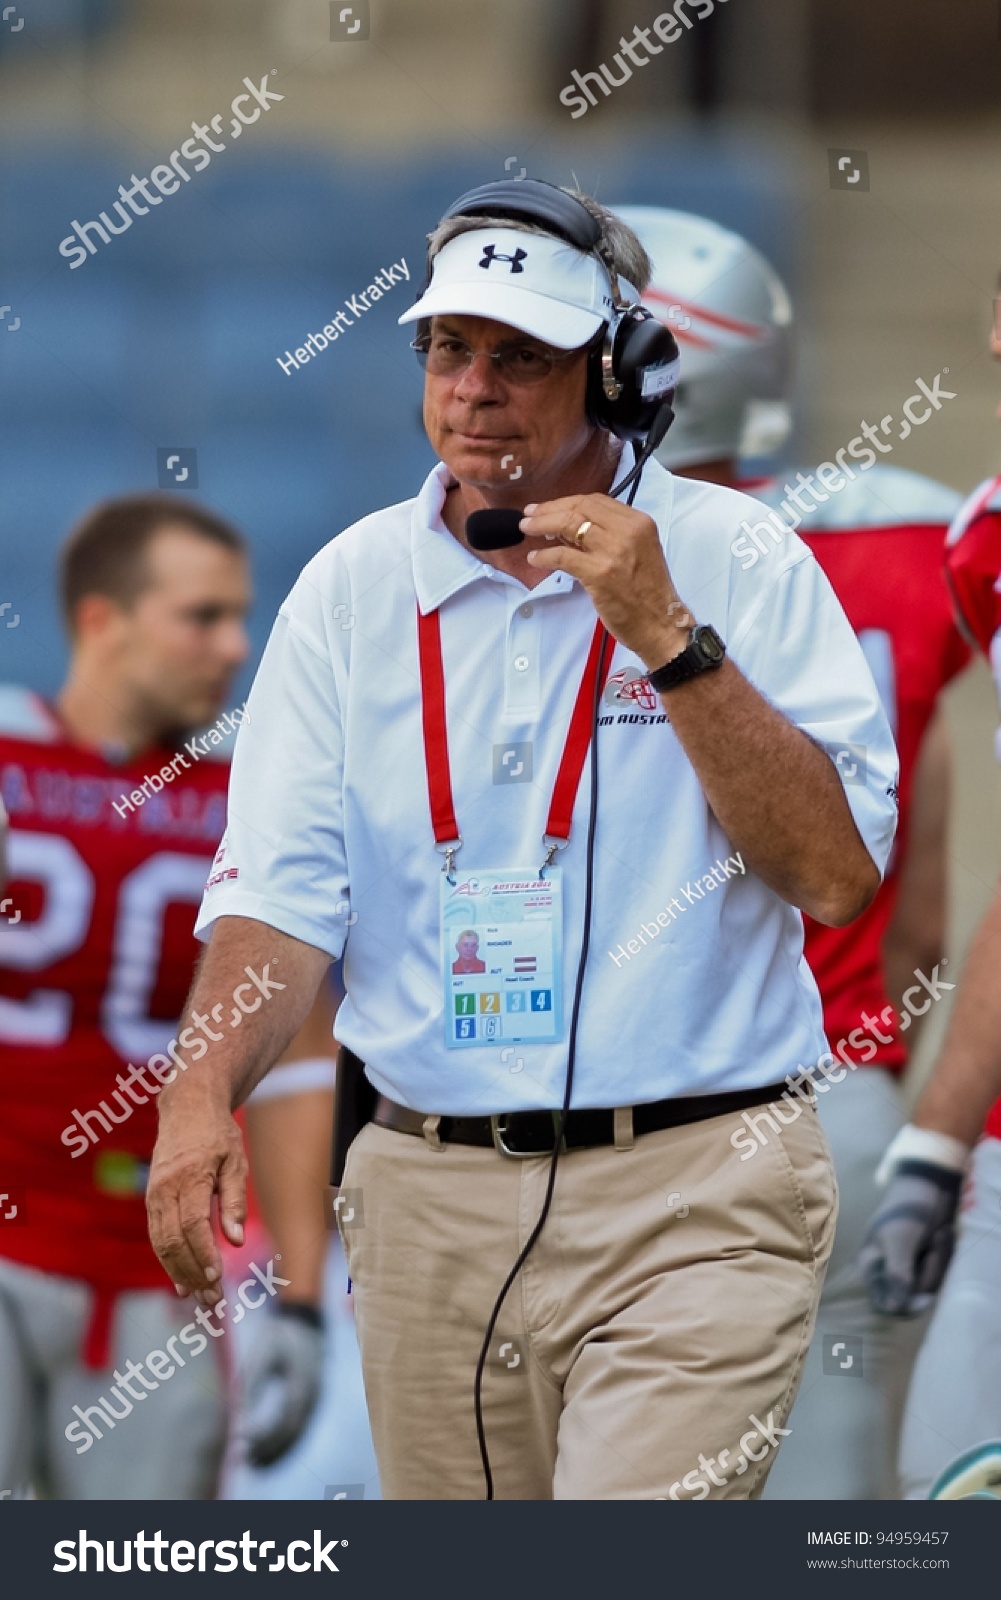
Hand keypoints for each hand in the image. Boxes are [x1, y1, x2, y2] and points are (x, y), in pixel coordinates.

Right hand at [146, 1095, 247, 1304]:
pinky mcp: (151, 1199)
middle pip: (174, 1241)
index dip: (203, 1254)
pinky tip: (182, 1281)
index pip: (193, 1225)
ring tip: (200, 1298)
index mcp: (190, 1176)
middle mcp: (166, 1188)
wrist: (186, 1106)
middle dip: (192, 1274)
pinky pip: (157, 1236)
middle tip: (212, 1301)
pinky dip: (168, 1261)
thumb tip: (235, 1241)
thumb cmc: (217, 1133)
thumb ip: (235, 1200)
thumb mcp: (236, 1160)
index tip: (216, 1277)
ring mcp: (154, 1194)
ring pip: (161, 1243)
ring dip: (179, 1273)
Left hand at [240, 1303, 325, 1467]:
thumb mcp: (263, 1352)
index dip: (265, 1433)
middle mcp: (313, 1396)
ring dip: (274, 1451)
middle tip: (241, 1457)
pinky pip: (296, 1429)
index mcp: (304, 1382)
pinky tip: (261, 1453)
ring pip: (296, 1435)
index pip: (287, 1419)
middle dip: (268, 1448)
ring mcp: (313, 1401)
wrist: (303, 1323)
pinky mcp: (308, 1403)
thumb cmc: (279, 1335)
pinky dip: (280, 1443)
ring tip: (248, 1462)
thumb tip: (238, 1416)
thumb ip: (252, 1383)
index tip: (240, 1438)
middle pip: (293, 1433)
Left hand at [520, 494, 692, 667]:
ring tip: (527, 529)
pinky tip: (535, 558)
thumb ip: (609, 536)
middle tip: (530, 515)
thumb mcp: (637, 552)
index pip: (596, 501)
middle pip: (580, 508)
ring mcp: (613, 551)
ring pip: (568, 525)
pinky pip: (562, 556)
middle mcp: (628, 531)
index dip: (567, 502)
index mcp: (639, 522)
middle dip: (550, 509)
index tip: (549, 507)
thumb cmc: (648, 594)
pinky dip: (544, 556)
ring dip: (542, 525)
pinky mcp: (599, 573)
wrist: (661, 624)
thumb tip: (569, 530)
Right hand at [857, 1160, 963, 1315]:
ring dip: (939, 1260)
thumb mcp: (900, 1242)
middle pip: (912, 1296)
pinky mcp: (925, 1260)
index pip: (884, 1304)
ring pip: (929, 1284)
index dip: (904, 1307)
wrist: (930, 1186)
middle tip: (932, 1249)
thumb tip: (893, 1309)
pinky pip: (939, 1272)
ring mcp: (908, 1265)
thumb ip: (896, 1276)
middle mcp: (888, 1269)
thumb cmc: (907, 1210)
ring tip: (938, 1234)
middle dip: (928, 1273)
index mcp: (871, 1266)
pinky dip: (944, 1255)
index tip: (926, 1300)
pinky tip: (942, 1233)